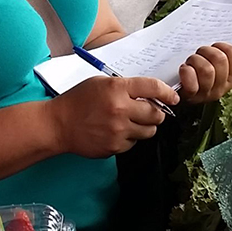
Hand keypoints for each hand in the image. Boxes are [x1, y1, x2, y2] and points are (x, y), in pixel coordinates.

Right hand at [51, 75, 179, 157]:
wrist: (58, 124)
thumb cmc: (78, 101)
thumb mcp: (100, 83)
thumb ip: (124, 87)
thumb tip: (148, 95)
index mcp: (117, 89)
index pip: (153, 88)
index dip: (167, 93)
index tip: (173, 98)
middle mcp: (120, 109)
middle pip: (156, 114)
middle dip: (157, 113)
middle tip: (150, 112)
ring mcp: (118, 130)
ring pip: (149, 131)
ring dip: (145, 127)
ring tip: (131, 122)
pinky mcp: (115, 147)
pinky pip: (134, 143)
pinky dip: (130, 138)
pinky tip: (117, 132)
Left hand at [177, 40, 231, 103]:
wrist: (179, 92)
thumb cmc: (200, 74)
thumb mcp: (221, 65)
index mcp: (231, 78)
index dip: (220, 46)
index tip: (212, 48)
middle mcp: (221, 87)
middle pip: (219, 59)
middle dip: (205, 51)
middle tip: (198, 55)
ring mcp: (206, 93)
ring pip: (206, 69)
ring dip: (194, 60)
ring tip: (190, 63)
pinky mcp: (191, 97)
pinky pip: (192, 83)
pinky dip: (186, 72)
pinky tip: (184, 69)